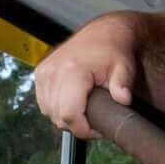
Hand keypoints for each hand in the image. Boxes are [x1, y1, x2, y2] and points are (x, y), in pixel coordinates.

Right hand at [33, 14, 143, 137]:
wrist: (102, 33)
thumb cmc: (113, 49)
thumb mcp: (124, 67)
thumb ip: (123, 85)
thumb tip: (124, 99)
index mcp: (72, 71)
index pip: (69, 116)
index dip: (84, 130)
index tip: (98, 130)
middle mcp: (53, 72)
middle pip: (58, 117)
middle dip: (77, 125)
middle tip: (95, 120)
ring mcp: (44, 72)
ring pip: (49, 113)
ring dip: (66, 117)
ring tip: (84, 109)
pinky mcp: (40, 73)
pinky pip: (44, 103)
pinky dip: (56, 108)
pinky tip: (72, 102)